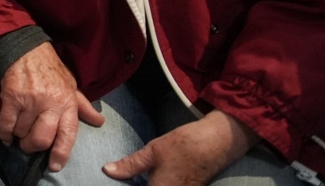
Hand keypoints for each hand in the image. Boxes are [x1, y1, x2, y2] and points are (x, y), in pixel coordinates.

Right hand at [0, 43, 105, 172]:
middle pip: (42, 139)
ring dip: (19, 136)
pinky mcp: (12, 98)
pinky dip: (5, 134)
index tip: (55, 165)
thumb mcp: (71, 85)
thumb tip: (99, 122)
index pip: (67, 134)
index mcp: (67, 103)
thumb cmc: (50, 69)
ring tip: (19, 130)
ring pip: (23, 132)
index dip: (61, 153)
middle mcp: (50, 104)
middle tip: (30, 145)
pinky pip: (7, 124)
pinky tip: (6, 135)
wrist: (25, 49)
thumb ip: (83, 106)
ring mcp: (30, 102)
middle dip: (33, 147)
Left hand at [103, 109, 256, 184]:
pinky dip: (160, 183)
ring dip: (150, 183)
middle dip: (139, 185)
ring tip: (139, 177)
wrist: (217, 143)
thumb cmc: (183, 146)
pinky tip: (154, 177)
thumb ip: (130, 165)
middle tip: (127, 178)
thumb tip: (107, 170)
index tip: (116, 182)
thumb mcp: (152, 151)